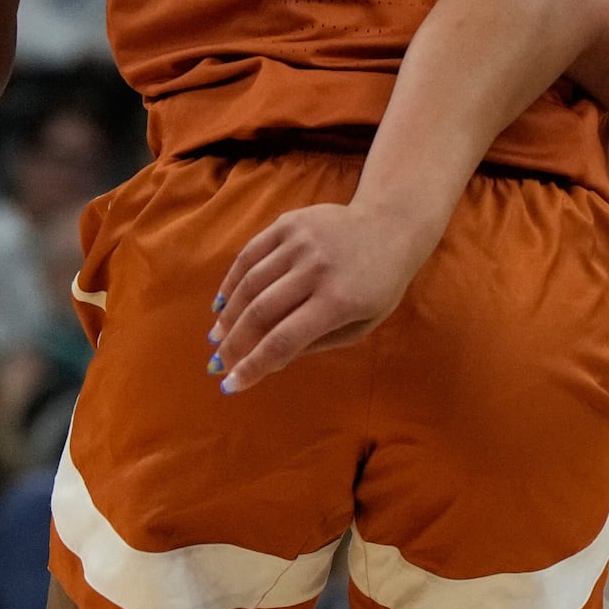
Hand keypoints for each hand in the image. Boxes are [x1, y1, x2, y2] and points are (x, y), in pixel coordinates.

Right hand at [212, 201, 442, 390]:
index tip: (232, 385)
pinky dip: (231, 281)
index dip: (254, 366)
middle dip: (234, 344)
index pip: (284, 340)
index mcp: (339, 300)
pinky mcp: (288, 223)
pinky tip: (222, 303)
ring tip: (217, 337)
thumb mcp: (360, 325)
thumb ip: (315, 344)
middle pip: (260, 312)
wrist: (391, 226)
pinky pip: (249, 255)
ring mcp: (300, 242)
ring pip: (249, 283)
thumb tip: (267, 364)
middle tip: (217, 363)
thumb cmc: (379, 285)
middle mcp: (317, 268)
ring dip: (227, 315)